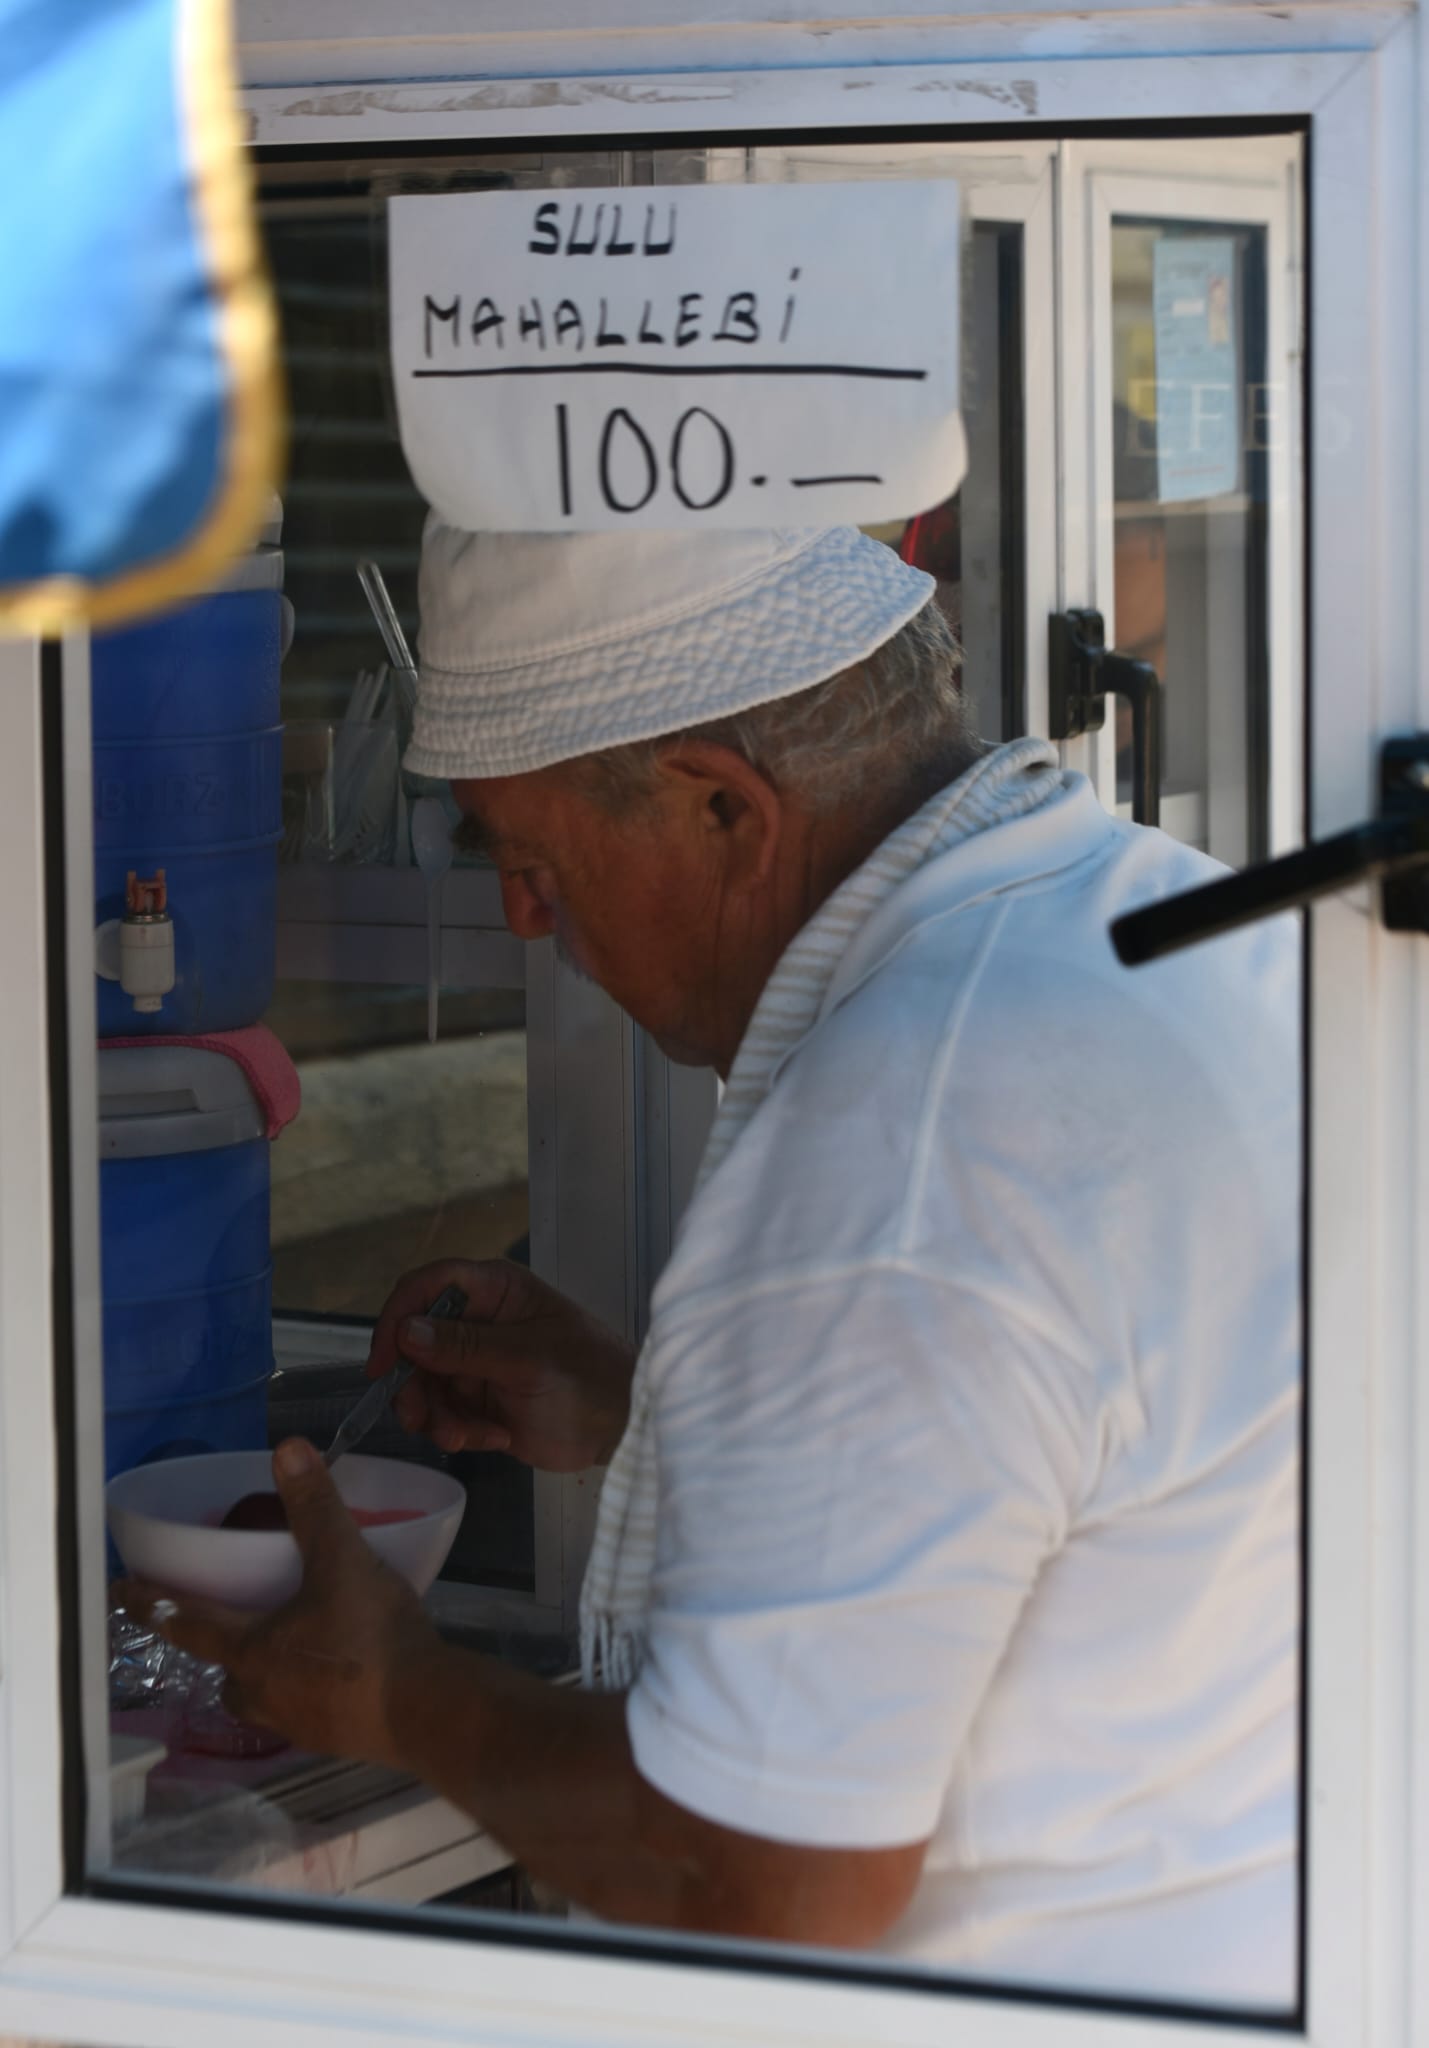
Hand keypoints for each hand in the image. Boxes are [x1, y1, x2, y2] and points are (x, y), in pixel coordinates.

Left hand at [119, 1439, 445, 1766]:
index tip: (122, 1592)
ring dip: (263, 1675)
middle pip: (225, 1671)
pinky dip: (307, 1690)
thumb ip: (315, 1507)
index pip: (186, 1624)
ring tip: (290, 1647)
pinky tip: (336, 1672)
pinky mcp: (332, 1738)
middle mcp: (262, 1692)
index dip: (153, 1603)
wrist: (425, 1709)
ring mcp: (297, 1722)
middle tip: (235, 1623)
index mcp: (252, 1649)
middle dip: (222, 1649)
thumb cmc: (371, 1636)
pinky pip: (303, 1711)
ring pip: (260, 1698)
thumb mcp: (343, 1561)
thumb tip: (287, 1448)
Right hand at [367, 1259, 635, 1471]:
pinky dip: (459, 1431)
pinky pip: (444, 1414)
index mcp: (494, 1290)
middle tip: (421, 1419)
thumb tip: (407, 1331)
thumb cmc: (588, 1378)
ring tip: (467, 1437)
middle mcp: (478, 1321)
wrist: (624, 1429)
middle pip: (414, 1343)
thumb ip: (466, 1346)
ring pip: (423, 1385)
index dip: (397, 1318)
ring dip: (437, 1416)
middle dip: (414, 1385)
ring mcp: (477, 1363)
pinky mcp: (480, 1401)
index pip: (427, 1286)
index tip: (383, 1363)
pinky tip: (495, 1438)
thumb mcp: (528, 1359)